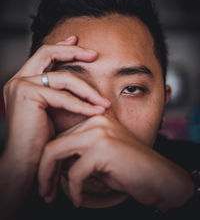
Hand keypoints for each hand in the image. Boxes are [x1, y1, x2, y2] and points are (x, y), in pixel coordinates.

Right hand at [0, 35, 109, 218]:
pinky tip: (96, 111)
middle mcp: (18, 79)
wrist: (23, 163)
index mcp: (22, 81)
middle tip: (93, 54)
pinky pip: (63, 96)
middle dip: (73, 51)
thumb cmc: (39, 139)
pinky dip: (82, 105)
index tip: (76, 41)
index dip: (60, 47)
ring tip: (103, 100)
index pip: (42, 56)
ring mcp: (21, 85)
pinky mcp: (28, 95)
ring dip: (87, 89)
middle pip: (48, 53)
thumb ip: (59, 94)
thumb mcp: (51, 110)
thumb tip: (80, 85)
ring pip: (62, 77)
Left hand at [38, 114, 193, 211]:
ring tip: (50, 195)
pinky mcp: (103, 147)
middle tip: (44, 190)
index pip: (61, 137)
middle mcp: (96, 121)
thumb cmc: (130, 170)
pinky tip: (78, 200)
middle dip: (44, 169)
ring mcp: (99, 132)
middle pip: (55, 144)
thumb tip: (54, 164)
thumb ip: (79, 153)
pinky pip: (75, 172)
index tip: (47, 179)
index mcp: (95, 120)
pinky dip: (73, 190)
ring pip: (56, 153)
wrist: (160, 178)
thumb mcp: (100, 157)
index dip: (49, 160)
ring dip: (50, 178)